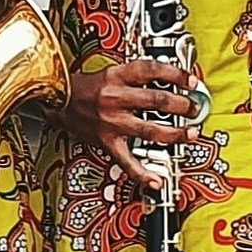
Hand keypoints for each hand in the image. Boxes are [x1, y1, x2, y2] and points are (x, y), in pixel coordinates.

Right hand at [64, 60, 201, 186]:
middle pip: (156, 101)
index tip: (191, 81)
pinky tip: (156, 181)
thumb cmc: (85, 87)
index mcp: (116, 76)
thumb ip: (137, 76)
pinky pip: (126, 161)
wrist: (58, 101)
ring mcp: (111, 122)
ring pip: (150, 130)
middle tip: (194, 109)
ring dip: (174, 134)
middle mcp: (115, 98)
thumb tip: (168, 80)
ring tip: (190, 134)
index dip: (176, 75)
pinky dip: (142, 173)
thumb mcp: (111, 71)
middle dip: (182, 106)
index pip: (152, 70)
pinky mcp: (107, 142)